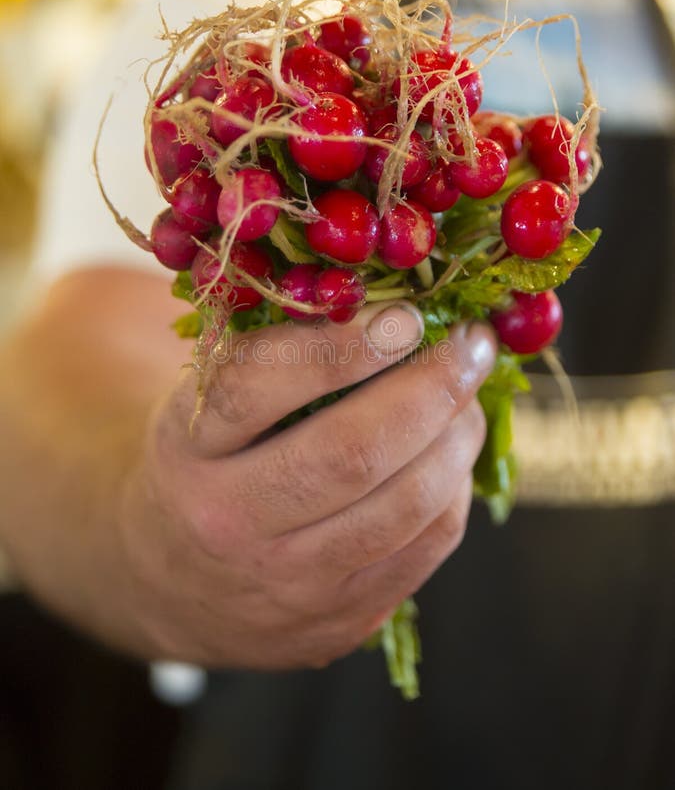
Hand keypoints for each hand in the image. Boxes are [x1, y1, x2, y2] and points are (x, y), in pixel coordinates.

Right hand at [119, 304, 495, 668]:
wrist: (169, 584)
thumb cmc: (201, 469)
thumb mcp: (202, 408)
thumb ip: (271, 360)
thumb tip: (389, 305)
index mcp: (186, 451)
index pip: (257, 386)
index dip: (341, 346)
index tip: (405, 315)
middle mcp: (229, 523)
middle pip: (352, 453)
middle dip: (431, 389)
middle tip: (471, 346)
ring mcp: (287, 585)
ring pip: (405, 507)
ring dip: (458, 438)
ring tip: (469, 398)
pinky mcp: (336, 623)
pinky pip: (425, 550)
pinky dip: (454, 491)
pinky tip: (452, 456)